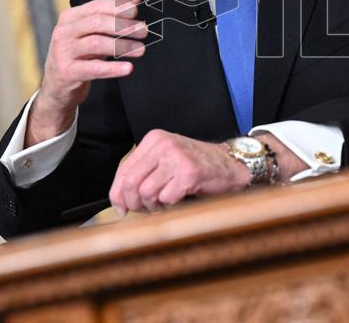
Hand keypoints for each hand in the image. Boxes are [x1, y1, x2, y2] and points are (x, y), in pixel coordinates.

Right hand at [26, 0, 146, 145]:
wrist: (57, 86)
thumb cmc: (79, 54)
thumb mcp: (92, 33)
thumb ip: (112, 13)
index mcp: (70, 18)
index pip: (96, 7)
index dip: (118, 7)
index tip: (136, 10)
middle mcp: (64, 32)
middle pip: (97, 23)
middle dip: (123, 25)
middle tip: (143, 31)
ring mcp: (63, 52)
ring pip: (96, 44)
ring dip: (122, 45)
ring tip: (140, 49)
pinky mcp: (67, 72)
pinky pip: (93, 69)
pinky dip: (113, 68)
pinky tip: (128, 68)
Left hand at [109, 130, 250, 213]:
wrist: (230, 164)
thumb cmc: (196, 166)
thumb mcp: (164, 162)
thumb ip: (141, 175)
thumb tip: (119, 202)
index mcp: (154, 139)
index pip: (123, 169)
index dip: (118, 194)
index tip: (121, 208)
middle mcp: (163, 145)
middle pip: (131, 183)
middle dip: (135, 203)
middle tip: (146, 209)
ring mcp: (176, 157)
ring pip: (146, 193)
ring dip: (154, 206)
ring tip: (165, 202)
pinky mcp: (189, 172)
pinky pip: (166, 199)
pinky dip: (170, 205)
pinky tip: (178, 199)